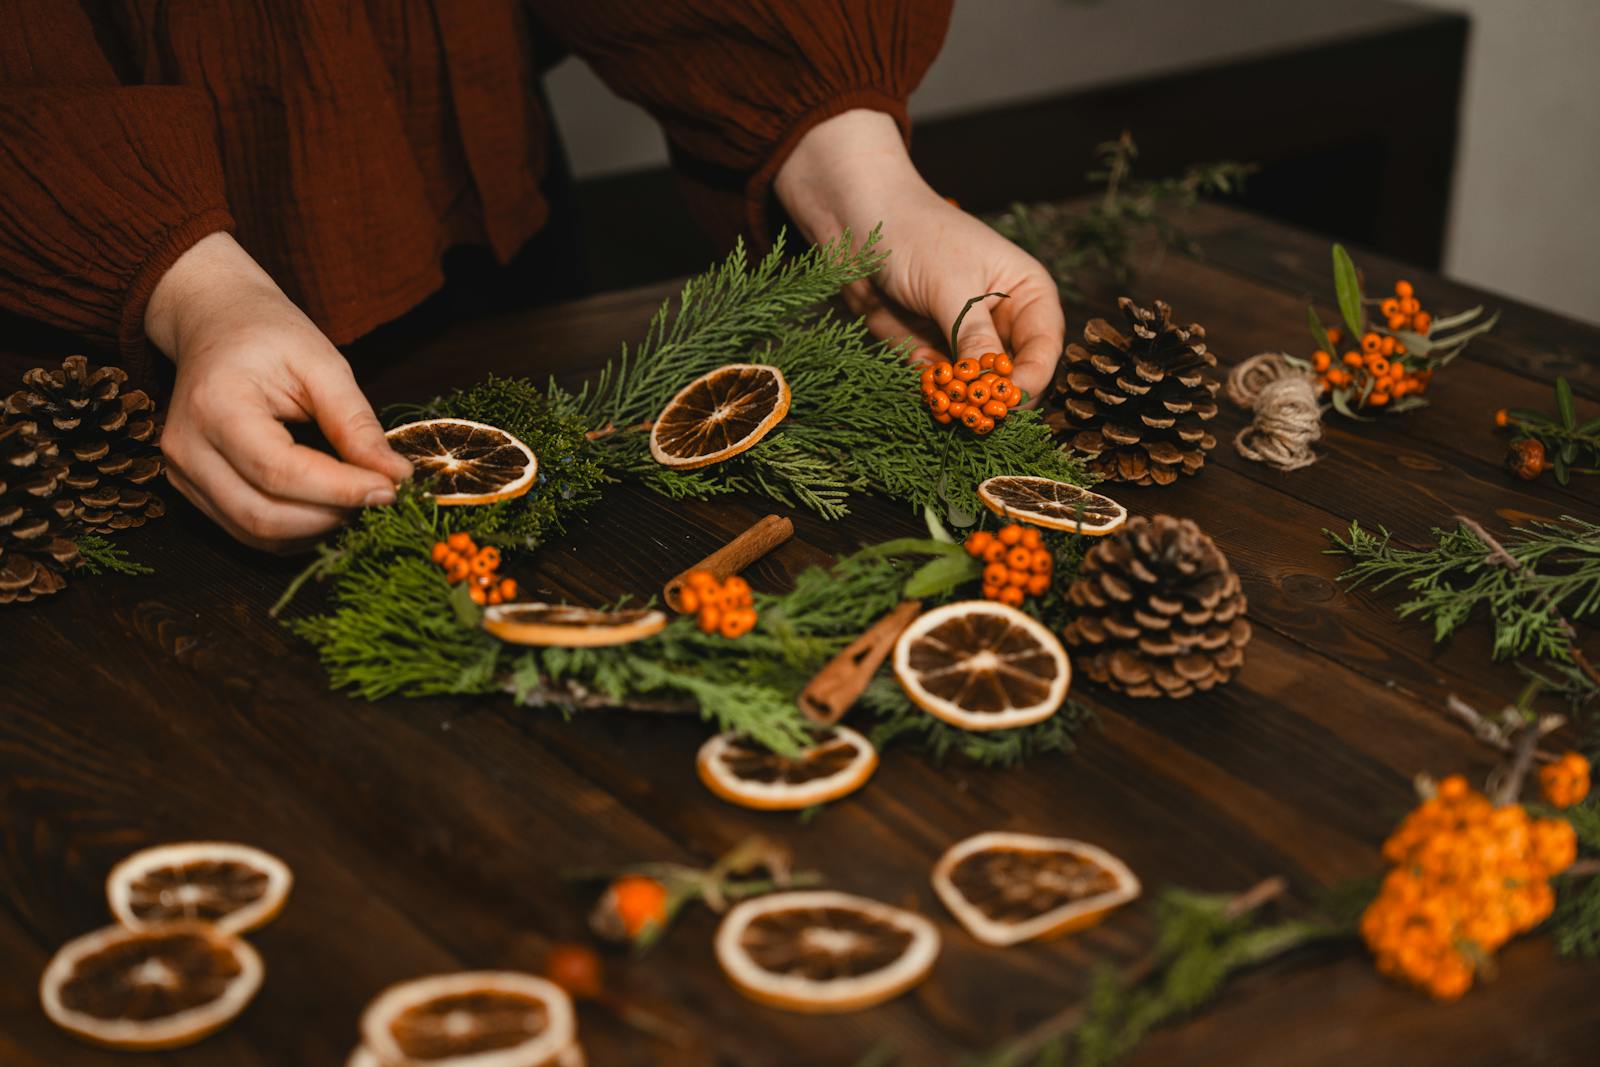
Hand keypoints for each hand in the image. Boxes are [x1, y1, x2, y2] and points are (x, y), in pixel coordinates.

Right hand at [145, 233, 411, 550]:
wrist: (214, 322)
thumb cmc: (268, 334)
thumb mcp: (322, 363)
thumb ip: (355, 423)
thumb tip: (394, 476)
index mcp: (215, 406)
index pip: (280, 471)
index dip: (340, 490)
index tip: (391, 488)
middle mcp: (186, 449)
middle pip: (263, 515)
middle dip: (331, 516)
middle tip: (379, 495)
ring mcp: (182, 474)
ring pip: (255, 532)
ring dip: (316, 529)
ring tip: (356, 498)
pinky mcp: (192, 490)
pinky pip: (247, 530)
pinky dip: (296, 530)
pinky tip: (327, 506)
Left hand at [773, 109, 1063, 401]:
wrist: (855, 221)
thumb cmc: (915, 234)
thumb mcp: (951, 286)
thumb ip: (974, 338)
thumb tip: (994, 387)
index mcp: (1028, 294)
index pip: (1044, 350)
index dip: (1030, 379)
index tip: (1006, 400)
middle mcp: (1004, 321)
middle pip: (1015, 377)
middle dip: (994, 396)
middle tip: (973, 411)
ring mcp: (967, 340)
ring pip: (977, 389)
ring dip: (961, 398)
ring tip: (941, 389)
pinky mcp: (932, 352)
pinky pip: (941, 388)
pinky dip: (933, 391)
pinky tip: (920, 375)